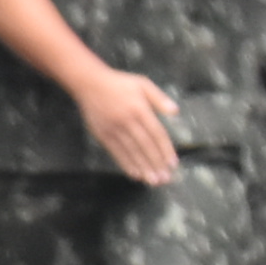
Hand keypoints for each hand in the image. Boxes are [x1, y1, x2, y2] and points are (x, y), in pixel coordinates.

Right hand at [72, 62, 180, 184]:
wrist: (89, 83)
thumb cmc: (119, 83)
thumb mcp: (142, 84)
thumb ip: (159, 98)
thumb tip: (176, 111)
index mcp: (140, 109)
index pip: (156, 133)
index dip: (165, 149)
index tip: (173, 163)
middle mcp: (127, 121)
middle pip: (145, 146)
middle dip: (156, 163)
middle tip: (165, 179)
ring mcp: (114, 129)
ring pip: (131, 152)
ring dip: (143, 168)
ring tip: (153, 181)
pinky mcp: (103, 135)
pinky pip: (116, 152)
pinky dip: (126, 164)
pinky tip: (135, 174)